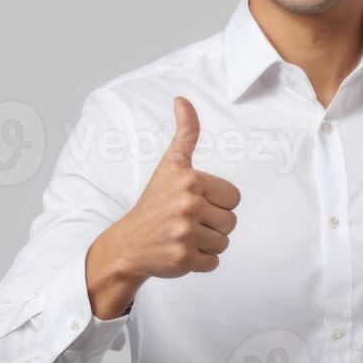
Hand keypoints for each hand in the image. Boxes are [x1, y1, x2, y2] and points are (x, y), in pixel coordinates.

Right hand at [85, 96, 240, 317]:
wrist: (128, 243)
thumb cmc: (154, 202)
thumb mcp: (170, 165)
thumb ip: (185, 133)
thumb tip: (182, 100)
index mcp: (189, 180)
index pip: (234, 197)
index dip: (218, 202)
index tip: (195, 202)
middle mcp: (187, 205)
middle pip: (231, 221)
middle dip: (214, 224)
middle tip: (187, 221)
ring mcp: (185, 233)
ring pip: (224, 242)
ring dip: (208, 243)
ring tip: (184, 236)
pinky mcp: (184, 258)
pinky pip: (213, 262)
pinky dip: (201, 261)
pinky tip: (181, 251)